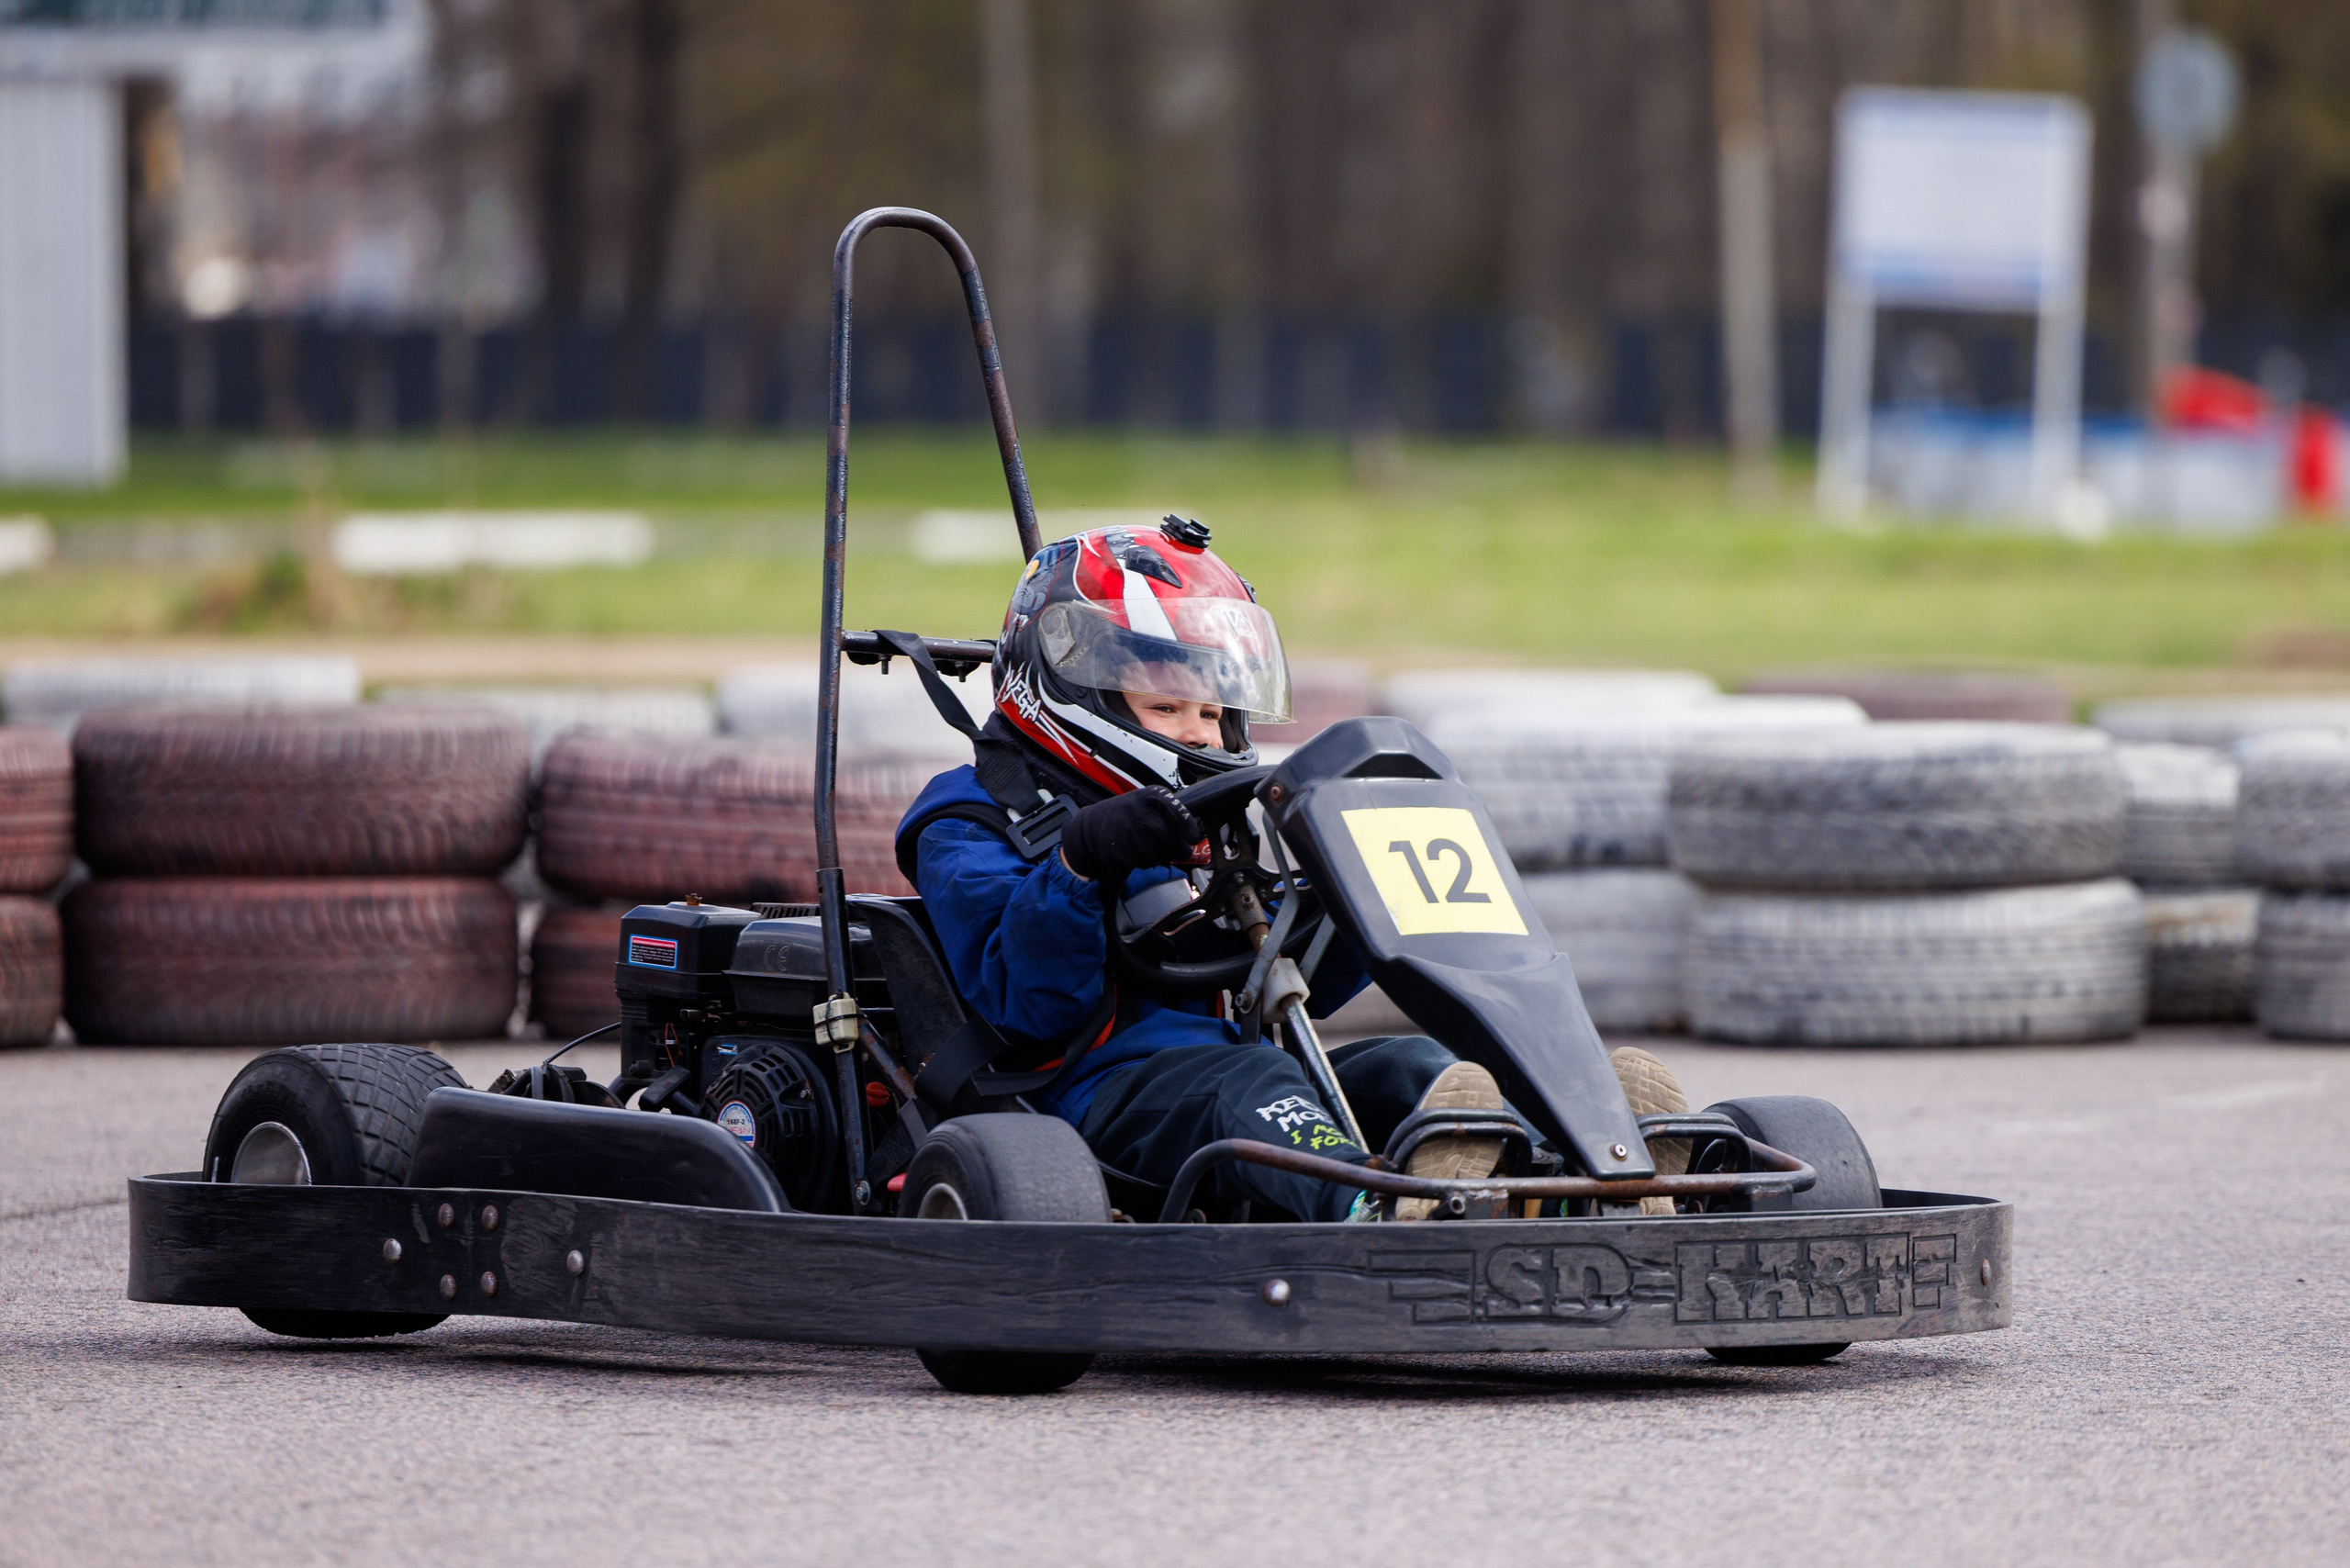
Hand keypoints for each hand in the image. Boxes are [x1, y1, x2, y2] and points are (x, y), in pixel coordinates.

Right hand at [1058, 786, 1203, 880]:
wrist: (1097, 823)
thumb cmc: (1132, 813)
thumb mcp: (1151, 802)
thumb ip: (1172, 813)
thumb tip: (1192, 836)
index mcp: (1151, 795)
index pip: (1175, 810)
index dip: (1187, 826)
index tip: (1192, 838)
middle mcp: (1138, 808)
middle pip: (1168, 836)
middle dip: (1179, 848)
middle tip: (1182, 852)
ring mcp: (1126, 828)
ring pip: (1156, 851)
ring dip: (1161, 856)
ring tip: (1156, 849)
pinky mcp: (1117, 846)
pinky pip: (1142, 860)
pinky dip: (1146, 861)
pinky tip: (1141, 852)